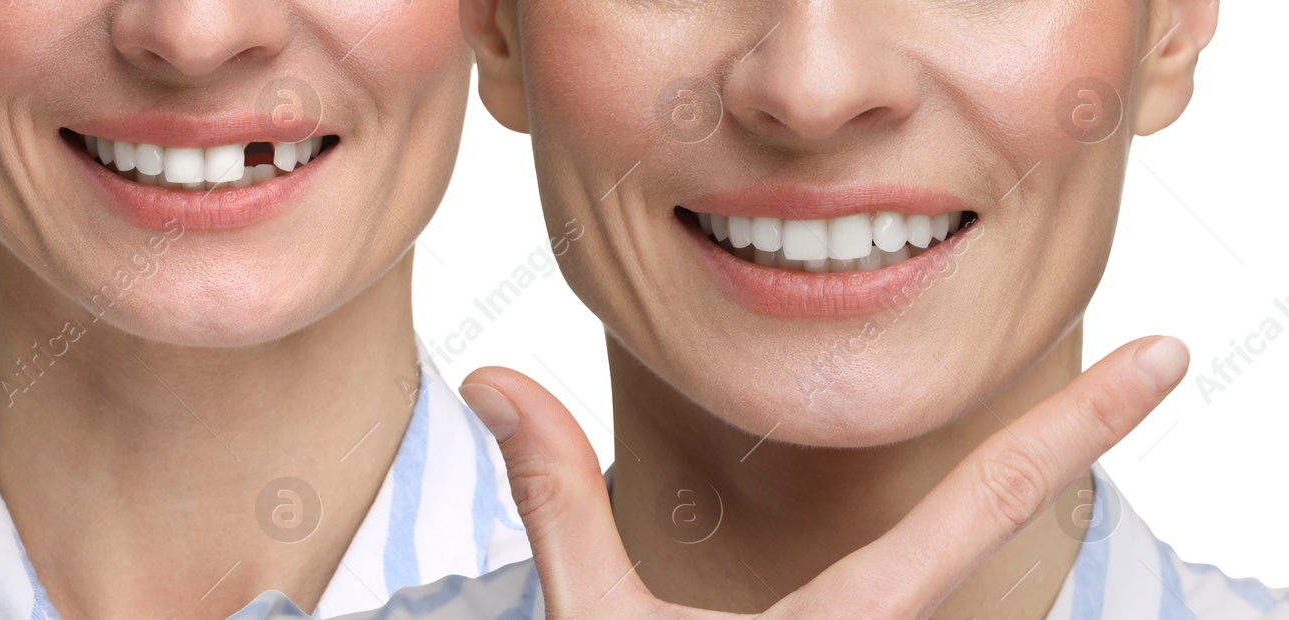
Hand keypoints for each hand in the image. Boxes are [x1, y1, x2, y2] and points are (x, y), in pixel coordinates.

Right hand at [458, 336, 1189, 617]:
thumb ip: (560, 500)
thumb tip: (494, 379)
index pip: (984, 500)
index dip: (1080, 422)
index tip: (1170, 361)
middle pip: (998, 523)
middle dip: (1058, 448)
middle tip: (1152, 369)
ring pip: (961, 574)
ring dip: (987, 506)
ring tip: (1052, 440)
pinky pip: (923, 606)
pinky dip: (944, 556)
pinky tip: (970, 519)